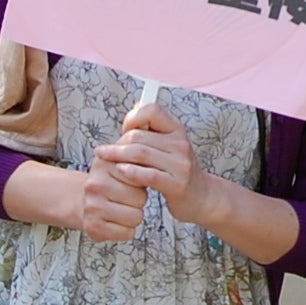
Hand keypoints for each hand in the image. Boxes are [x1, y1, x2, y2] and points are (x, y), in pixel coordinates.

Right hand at [81, 148, 147, 241]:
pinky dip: (127, 230)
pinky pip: (128, 233)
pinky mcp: (93, 227)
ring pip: (136, 217)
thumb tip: (148, 121)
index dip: (142, 179)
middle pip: (141, 199)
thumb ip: (137, 147)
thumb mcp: (121, 160)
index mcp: (104, 164)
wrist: (82, 202)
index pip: (141, 175)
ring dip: (134, 215)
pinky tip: (118, 222)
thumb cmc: (111, 181)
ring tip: (122, 208)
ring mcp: (92, 206)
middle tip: (126, 196)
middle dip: (139, 199)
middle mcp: (95, 184)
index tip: (133, 180)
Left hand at [96, 100, 204, 220]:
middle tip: (105, 151)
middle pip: (139, 136)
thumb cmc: (178, 171)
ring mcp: (180, 164)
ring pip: (140, 153)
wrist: (201, 197)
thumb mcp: (169, 146)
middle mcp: (181, 144)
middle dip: (118, 142)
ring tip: (104, 159)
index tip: (125, 130)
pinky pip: (148, 175)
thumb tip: (135, 107)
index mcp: (177, 130)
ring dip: (117, 155)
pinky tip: (120, 171)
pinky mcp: (176, 184)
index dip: (134, 118)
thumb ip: (152, 131)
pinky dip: (130, 172)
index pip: (153, 111)